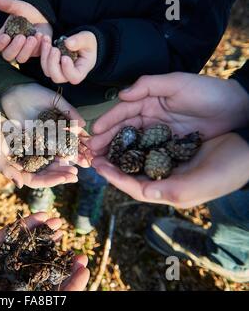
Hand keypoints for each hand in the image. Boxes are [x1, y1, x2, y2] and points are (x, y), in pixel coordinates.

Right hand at [0, 0, 52, 62]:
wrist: (44, 17)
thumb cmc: (28, 13)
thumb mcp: (18, 7)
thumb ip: (7, 5)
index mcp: (4, 37)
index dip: (0, 44)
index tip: (6, 36)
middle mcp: (11, 46)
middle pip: (7, 56)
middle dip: (14, 48)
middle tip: (22, 37)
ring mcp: (23, 51)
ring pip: (20, 59)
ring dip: (26, 49)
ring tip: (33, 37)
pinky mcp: (34, 53)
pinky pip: (34, 55)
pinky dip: (38, 46)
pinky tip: (41, 36)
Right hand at [0, 112, 79, 188]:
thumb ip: (6, 169)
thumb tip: (20, 185)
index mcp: (15, 170)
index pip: (35, 181)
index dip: (50, 181)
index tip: (64, 178)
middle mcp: (24, 164)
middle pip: (45, 174)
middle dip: (60, 175)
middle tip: (75, 175)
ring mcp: (30, 153)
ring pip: (49, 163)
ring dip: (62, 165)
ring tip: (75, 166)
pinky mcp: (35, 141)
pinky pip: (49, 148)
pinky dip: (59, 150)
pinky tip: (69, 150)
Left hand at [0, 206, 89, 290]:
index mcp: (6, 245)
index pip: (24, 231)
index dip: (35, 223)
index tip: (47, 215)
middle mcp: (17, 259)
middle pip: (39, 246)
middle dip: (52, 237)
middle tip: (61, 227)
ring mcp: (23, 275)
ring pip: (48, 266)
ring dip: (66, 262)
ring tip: (80, 255)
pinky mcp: (29, 289)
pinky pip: (51, 288)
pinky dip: (70, 284)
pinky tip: (81, 275)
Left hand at [41, 31, 96, 84]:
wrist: (79, 43)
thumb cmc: (86, 44)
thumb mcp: (88, 39)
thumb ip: (80, 41)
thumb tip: (68, 44)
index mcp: (80, 71)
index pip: (74, 77)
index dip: (68, 70)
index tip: (65, 57)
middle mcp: (68, 75)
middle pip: (57, 77)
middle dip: (53, 63)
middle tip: (55, 49)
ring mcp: (58, 71)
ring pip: (47, 71)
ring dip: (45, 56)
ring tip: (47, 41)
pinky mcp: (50, 65)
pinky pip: (43, 62)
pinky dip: (42, 51)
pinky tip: (45, 40)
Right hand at [88, 73, 248, 154]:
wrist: (237, 108)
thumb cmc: (208, 91)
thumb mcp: (177, 83)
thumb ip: (148, 85)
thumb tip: (122, 94)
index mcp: (148, 101)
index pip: (123, 112)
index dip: (108, 122)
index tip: (94, 132)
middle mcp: (149, 117)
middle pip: (122, 130)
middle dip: (105, 140)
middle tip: (91, 152)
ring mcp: (158, 133)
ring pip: (131, 143)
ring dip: (115, 152)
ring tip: (100, 162)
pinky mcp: (167, 145)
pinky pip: (146, 153)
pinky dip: (133, 159)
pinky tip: (123, 167)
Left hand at [92, 133, 248, 208]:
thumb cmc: (229, 169)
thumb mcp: (202, 184)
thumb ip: (172, 191)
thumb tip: (144, 193)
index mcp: (168, 189)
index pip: (134, 186)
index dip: (114, 177)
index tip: (98, 165)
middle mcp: (163, 176)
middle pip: (129, 170)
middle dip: (109, 160)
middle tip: (92, 150)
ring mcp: (165, 159)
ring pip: (134, 154)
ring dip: (117, 146)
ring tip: (101, 137)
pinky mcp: (169, 144)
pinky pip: (145, 140)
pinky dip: (131, 135)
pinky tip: (122, 127)